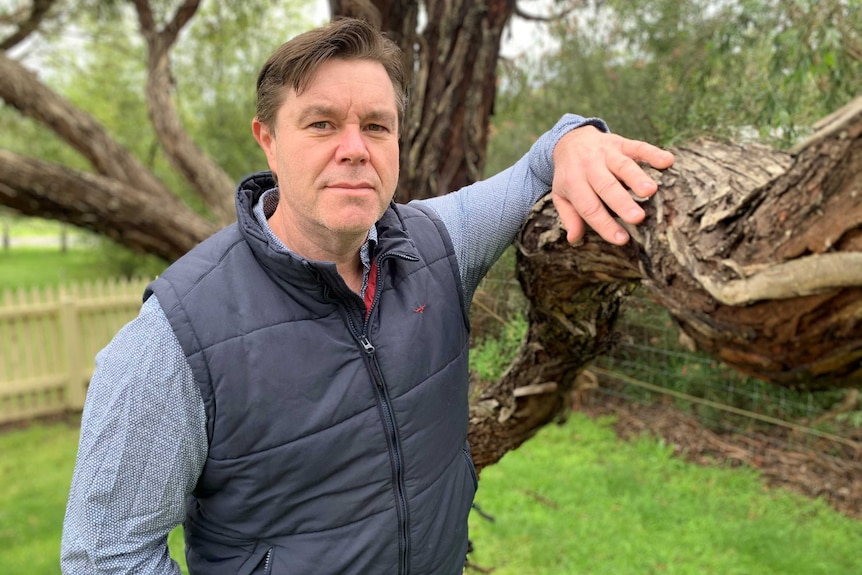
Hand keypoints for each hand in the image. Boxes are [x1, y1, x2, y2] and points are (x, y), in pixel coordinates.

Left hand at [551, 125, 673, 244]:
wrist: (570, 140)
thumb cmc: (570, 176)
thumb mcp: (561, 196)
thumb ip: (569, 217)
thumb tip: (574, 239)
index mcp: (573, 183)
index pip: (589, 207)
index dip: (605, 224)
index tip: (622, 239)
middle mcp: (589, 166)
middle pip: (606, 186)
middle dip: (622, 203)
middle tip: (638, 218)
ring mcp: (606, 153)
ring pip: (623, 166)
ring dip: (638, 177)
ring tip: (651, 191)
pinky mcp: (621, 143)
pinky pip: (638, 146)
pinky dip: (653, 153)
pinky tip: (667, 161)